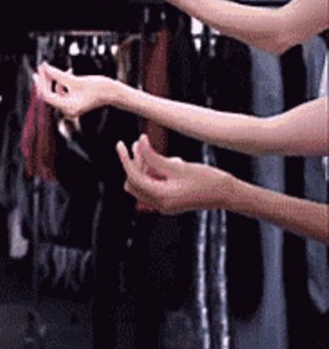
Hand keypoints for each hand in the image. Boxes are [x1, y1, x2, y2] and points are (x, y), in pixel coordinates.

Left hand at [34, 62, 113, 118]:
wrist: (113, 93)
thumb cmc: (98, 87)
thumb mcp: (76, 80)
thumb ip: (59, 75)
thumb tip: (45, 69)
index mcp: (68, 107)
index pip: (47, 96)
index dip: (41, 83)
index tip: (38, 71)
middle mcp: (68, 111)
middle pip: (50, 95)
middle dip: (46, 80)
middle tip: (43, 67)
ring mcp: (70, 108)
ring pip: (56, 93)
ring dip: (56, 80)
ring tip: (63, 69)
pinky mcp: (73, 104)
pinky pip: (62, 93)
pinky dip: (63, 83)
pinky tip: (70, 72)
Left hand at [116, 134, 234, 214]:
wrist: (228, 194)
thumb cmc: (208, 180)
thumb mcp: (179, 166)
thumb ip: (155, 156)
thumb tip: (139, 142)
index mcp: (161, 197)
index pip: (134, 177)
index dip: (125, 159)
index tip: (120, 144)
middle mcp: (160, 205)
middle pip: (134, 183)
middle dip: (135, 163)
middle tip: (141, 145)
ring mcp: (164, 205)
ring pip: (143, 185)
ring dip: (145, 168)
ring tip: (157, 153)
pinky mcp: (170, 202)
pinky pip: (154, 187)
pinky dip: (155, 174)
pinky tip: (171, 162)